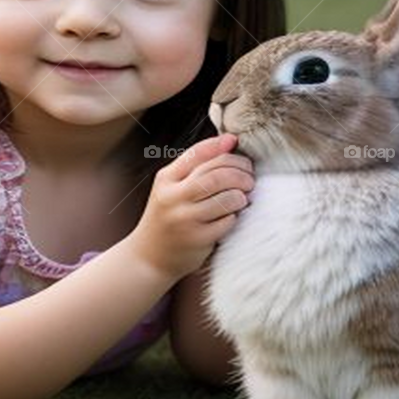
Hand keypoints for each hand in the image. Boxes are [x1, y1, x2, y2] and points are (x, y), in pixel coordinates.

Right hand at [128, 134, 254, 281]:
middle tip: (249, 176)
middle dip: (240, 172)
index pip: (197, 153)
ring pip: (225, 198)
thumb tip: (230, 140)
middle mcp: (173, 197)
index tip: (235, 143)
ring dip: (241, 195)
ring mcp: (185, 219)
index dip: (220, 145)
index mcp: (166, 179)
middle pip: (216, 175)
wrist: (149, 257)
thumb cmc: (167, 216)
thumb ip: (195, 165)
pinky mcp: (197, 239)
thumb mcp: (171, 187)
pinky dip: (235, 215)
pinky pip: (227, 221)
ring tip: (244, 196)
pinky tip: (233, 214)